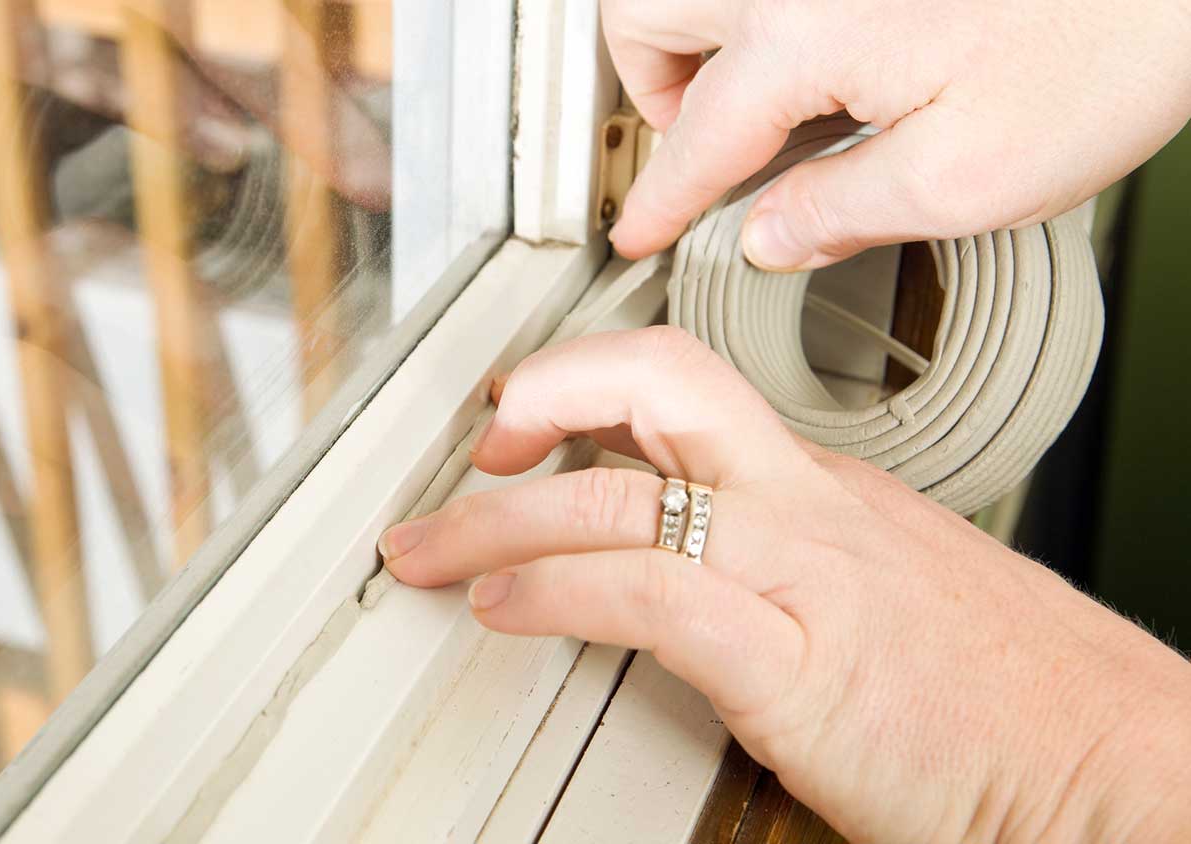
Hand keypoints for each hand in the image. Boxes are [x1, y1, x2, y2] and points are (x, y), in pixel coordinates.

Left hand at [381, 327, 1190, 843]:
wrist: (1118, 763)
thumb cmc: (1014, 698)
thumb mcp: (887, 597)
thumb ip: (792, 569)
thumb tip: (702, 571)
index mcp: (826, 492)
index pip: (686, 390)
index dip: (589, 387)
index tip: (531, 427)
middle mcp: (809, 507)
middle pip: (656, 386)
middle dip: (539, 399)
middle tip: (474, 450)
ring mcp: (801, 574)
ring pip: (617, 491)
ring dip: (494, 516)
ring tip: (432, 548)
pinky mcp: (795, 661)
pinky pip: (644, 590)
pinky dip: (550, 589)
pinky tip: (501, 607)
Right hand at [603, 0, 1190, 270]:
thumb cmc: (1112, 39)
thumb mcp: (969, 178)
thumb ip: (842, 213)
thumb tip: (769, 236)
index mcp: (804, 33)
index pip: (692, 138)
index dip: (658, 201)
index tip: (638, 230)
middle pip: (643, 15)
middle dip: (650, 90)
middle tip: (698, 144)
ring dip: (694, 38)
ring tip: (754, 94)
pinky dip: (758, 15)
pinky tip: (821, 53)